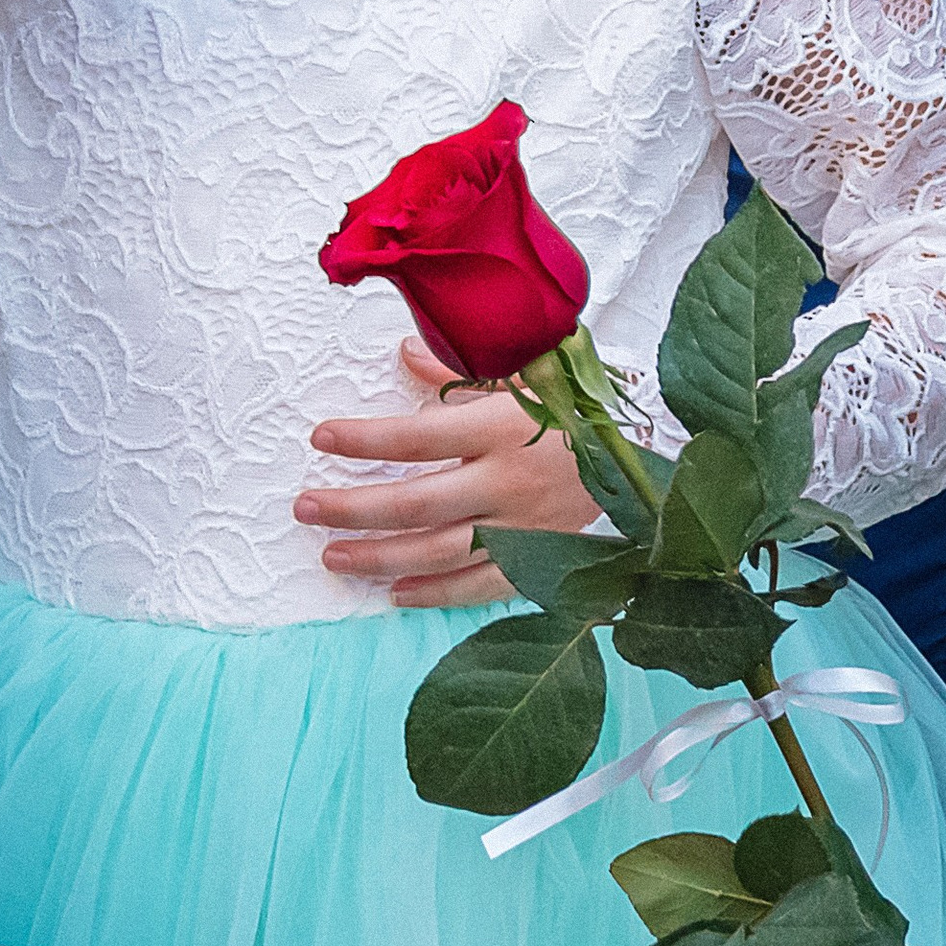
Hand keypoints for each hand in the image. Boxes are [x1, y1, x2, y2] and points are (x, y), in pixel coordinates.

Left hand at [295, 339, 598, 605]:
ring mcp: (525, 527)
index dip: (366, 439)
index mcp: (502, 427)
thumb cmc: (569, 411)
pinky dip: (438, 593)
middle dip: (354, 508)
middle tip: (305, 509)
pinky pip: (481, 585)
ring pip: (440, 551)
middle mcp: (509, 480)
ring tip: (333, 556)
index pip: (419, 436)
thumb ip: (460, 372)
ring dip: (381, 557)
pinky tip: (396, 592)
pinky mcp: (540, 559)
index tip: (320, 437)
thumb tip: (404, 352)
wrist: (640, 457)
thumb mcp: (521, 378)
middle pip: (418, 503)